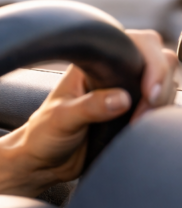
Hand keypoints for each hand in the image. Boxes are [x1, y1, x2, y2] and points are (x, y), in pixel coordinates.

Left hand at [3, 29, 176, 192]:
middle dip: (161, 84)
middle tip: (145, 111)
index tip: (149, 91)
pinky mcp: (133, 112)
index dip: (151, 62)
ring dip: (162, 101)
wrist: (44, 163)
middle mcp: (112, 73)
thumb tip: (122, 99)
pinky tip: (143, 125)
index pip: (134, 44)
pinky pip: (161, 105)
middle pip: (159, 60)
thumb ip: (89, 108)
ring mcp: (126, 91)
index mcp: (92, 64)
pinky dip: (160, 113)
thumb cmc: (42, 136)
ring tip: (138, 122)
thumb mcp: (60, 120)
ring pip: (165, 83)